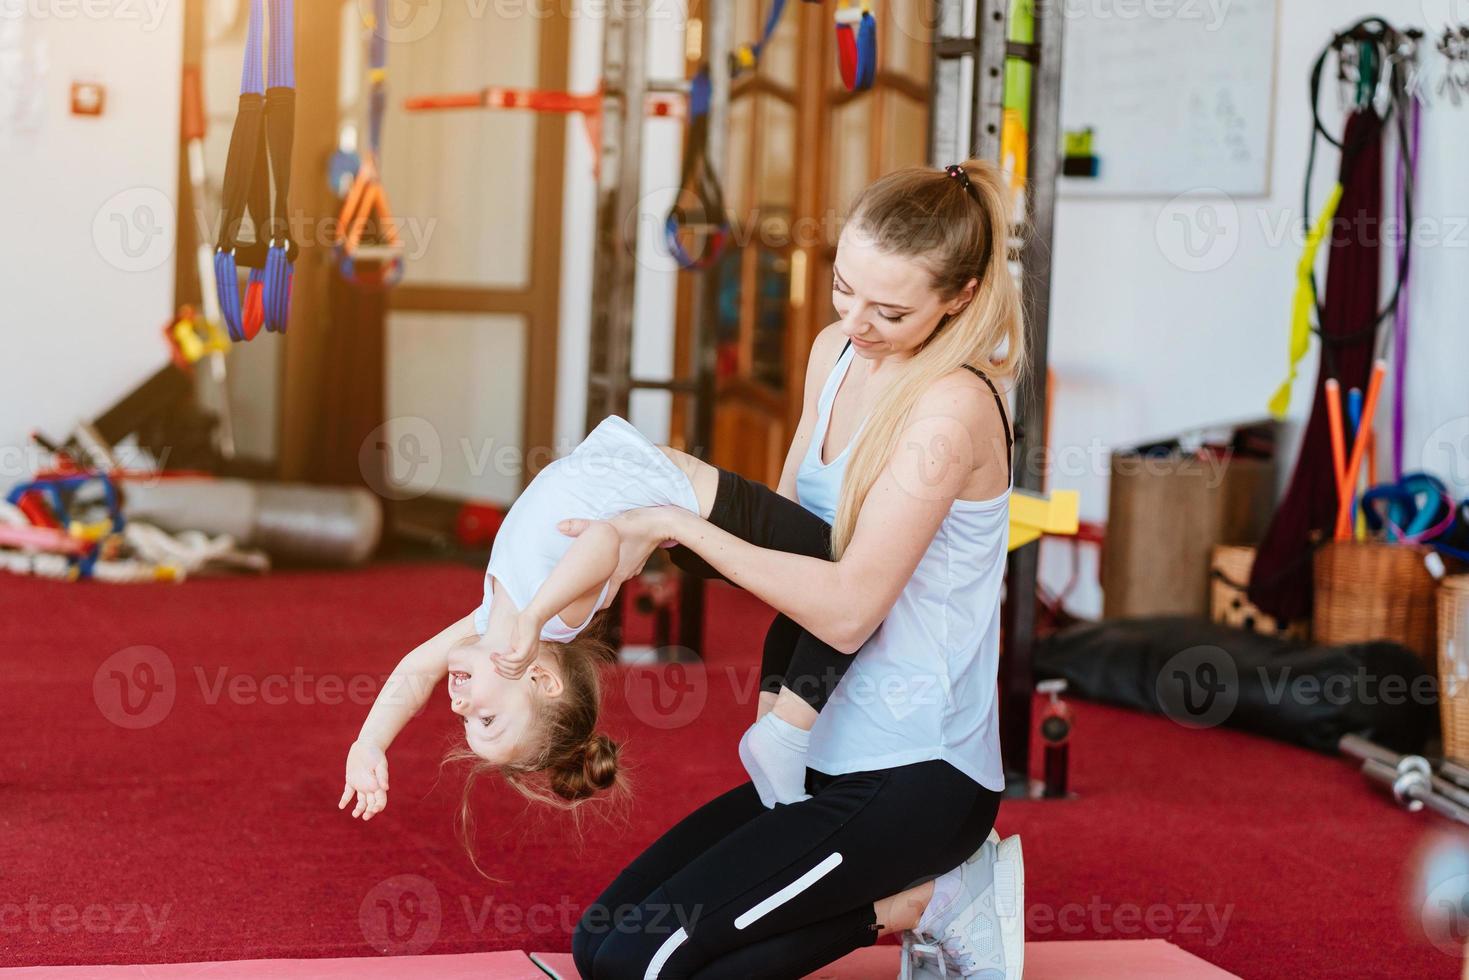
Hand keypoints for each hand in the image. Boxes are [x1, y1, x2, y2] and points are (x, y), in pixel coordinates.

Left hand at [339, 740, 388, 820]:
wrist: (366, 744)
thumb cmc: (375, 753)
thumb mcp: (380, 764)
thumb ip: (382, 776)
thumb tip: (386, 788)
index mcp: (379, 785)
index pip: (381, 800)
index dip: (378, 807)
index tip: (374, 810)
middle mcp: (370, 787)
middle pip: (371, 804)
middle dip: (369, 811)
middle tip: (365, 816)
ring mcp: (361, 785)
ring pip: (360, 801)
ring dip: (358, 809)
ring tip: (354, 814)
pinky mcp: (351, 781)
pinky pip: (348, 793)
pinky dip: (345, 799)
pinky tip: (341, 806)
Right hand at [494, 610, 542, 678]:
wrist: (533, 615)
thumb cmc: (523, 628)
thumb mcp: (516, 643)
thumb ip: (511, 653)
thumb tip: (500, 660)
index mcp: (528, 659)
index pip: (517, 675)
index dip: (505, 674)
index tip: (495, 668)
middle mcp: (531, 658)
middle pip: (514, 673)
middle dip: (501, 669)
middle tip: (492, 659)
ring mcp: (530, 653)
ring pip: (514, 667)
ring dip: (500, 663)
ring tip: (493, 656)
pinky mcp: (528, 647)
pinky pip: (516, 659)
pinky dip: (505, 659)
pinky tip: (498, 655)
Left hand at [559, 507, 680, 609]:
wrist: (660, 522)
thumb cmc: (634, 526)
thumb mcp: (604, 526)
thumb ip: (580, 527)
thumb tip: (558, 526)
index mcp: (615, 573)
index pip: (604, 600)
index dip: (593, 607)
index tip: (581, 609)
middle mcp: (625, 574)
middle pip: (609, 590)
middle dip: (596, 591)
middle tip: (581, 591)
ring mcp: (634, 567)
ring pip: (617, 577)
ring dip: (607, 577)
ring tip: (593, 573)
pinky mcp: (639, 559)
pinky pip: (625, 567)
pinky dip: (617, 566)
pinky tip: (611, 558)